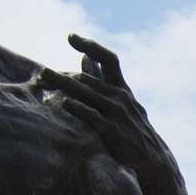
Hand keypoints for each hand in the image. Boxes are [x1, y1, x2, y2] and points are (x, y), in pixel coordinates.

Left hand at [51, 35, 182, 176]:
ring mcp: (117, 113)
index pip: (108, 59)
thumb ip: (103, 79)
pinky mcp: (112, 131)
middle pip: (88, 79)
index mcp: (122, 87)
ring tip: (44, 78)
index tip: (70, 37)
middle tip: (42, 73)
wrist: (153, 157)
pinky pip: (93, 116)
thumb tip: (85, 56)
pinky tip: (65, 103)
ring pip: (87, 93)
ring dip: (64, 84)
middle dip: (63, 76)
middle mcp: (120, 96)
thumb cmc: (132, 127)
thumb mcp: (121, 100)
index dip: (90, 45)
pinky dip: (79, 108)